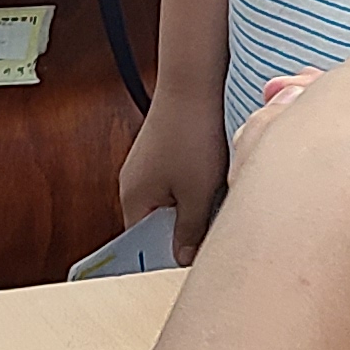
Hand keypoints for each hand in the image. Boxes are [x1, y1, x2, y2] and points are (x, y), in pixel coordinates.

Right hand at [116, 90, 230, 262]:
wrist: (193, 84)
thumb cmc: (191, 136)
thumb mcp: (197, 193)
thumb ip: (189, 231)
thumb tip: (182, 260)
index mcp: (134, 200)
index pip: (145, 246)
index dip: (170, 257)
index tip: (194, 265)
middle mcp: (134, 185)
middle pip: (158, 225)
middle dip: (185, 233)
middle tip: (213, 238)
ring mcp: (147, 168)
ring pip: (171, 204)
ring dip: (193, 208)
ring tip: (215, 204)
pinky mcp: (163, 154)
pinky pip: (177, 184)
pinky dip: (194, 188)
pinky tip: (214, 182)